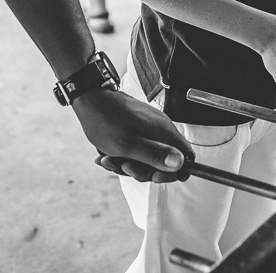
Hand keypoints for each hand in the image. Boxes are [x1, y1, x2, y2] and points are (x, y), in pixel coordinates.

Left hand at [77, 88, 193, 183]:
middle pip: (164, 162)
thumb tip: (180, 164)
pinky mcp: (139, 129)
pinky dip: (123, 156)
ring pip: (147, 158)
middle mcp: (161, 129)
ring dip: (127, 164)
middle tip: (124, 165)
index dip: (172, 172)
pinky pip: (137, 150)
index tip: (153, 175)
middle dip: (143, 170)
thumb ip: (155, 155)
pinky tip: (106, 155)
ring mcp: (150, 129)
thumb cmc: (106, 121)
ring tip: (108, 159)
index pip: (185, 157)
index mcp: (164, 131)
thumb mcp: (129, 145)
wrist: (90, 100)